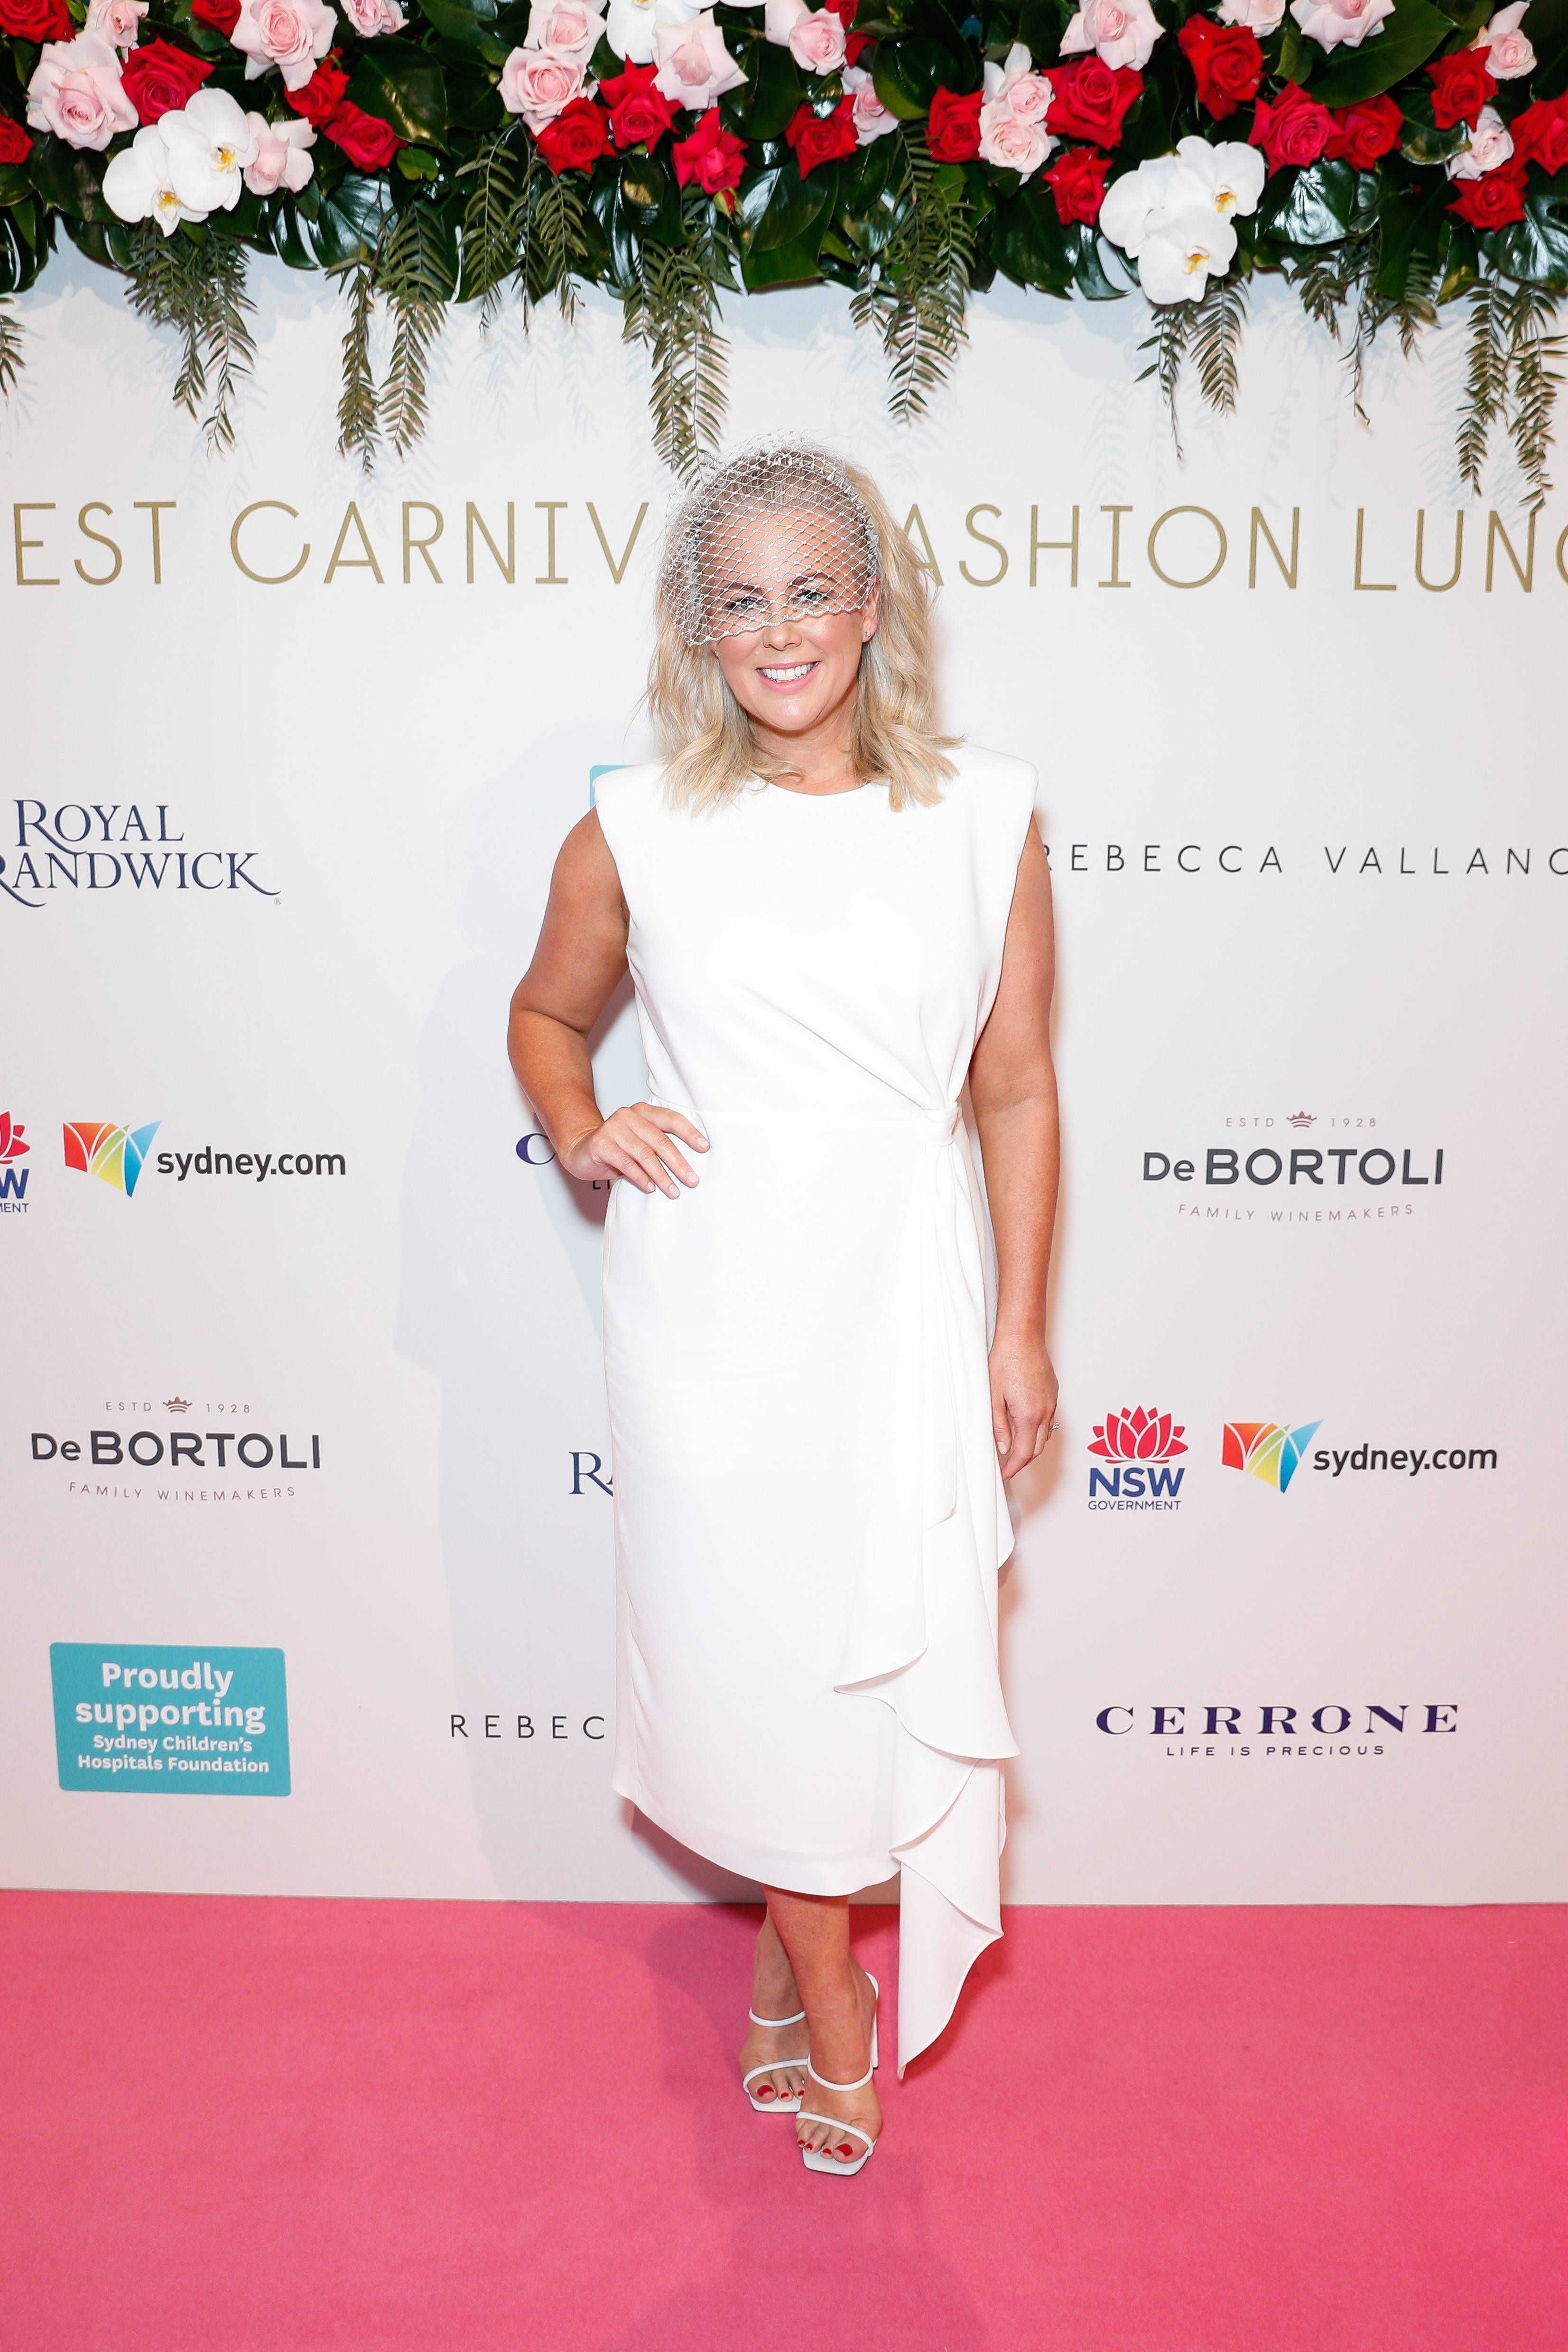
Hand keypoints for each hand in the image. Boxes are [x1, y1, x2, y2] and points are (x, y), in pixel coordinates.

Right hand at [560, 1102, 708, 1198]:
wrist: (581, 1150)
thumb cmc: (617, 1148)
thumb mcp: (640, 1142)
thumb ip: (659, 1145)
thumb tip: (691, 1164)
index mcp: (643, 1112)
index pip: (671, 1119)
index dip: (690, 1133)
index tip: (705, 1148)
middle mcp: (628, 1116)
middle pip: (660, 1140)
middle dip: (679, 1163)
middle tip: (692, 1180)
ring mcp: (613, 1128)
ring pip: (644, 1154)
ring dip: (662, 1175)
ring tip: (673, 1191)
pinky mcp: (600, 1144)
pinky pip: (626, 1163)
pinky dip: (641, 1178)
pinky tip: (650, 1188)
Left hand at [988, 1333, 1058, 1481]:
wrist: (1022, 1337)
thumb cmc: (1006, 1360)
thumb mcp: (993, 1397)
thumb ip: (999, 1426)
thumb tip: (1004, 1447)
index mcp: (1028, 1415)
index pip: (1024, 1453)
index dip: (1014, 1468)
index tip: (1006, 1475)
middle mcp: (1044, 1411)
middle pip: (1038, 1448)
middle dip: (1023, 1461)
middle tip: (1008, 1466)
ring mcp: (1052, 1402)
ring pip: (1045, 1434)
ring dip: (1032, 1446)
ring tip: (1015, 1449)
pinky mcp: (1053, 1393)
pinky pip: (1049, 1419)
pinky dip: (1038, 1430)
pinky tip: (1026, 1426)